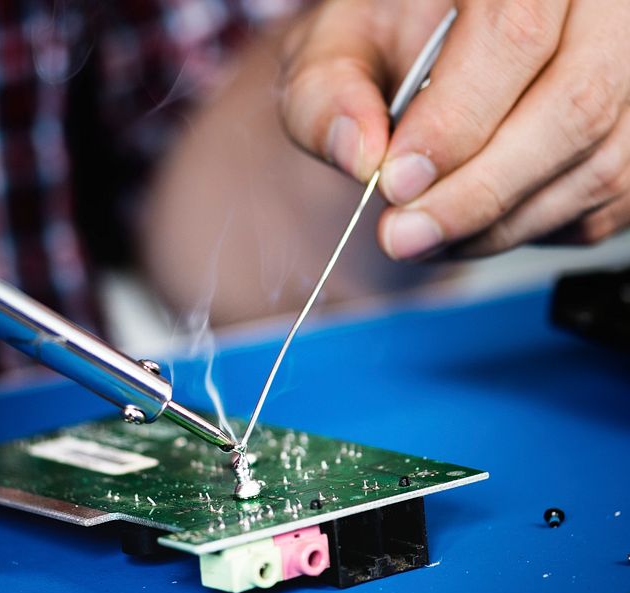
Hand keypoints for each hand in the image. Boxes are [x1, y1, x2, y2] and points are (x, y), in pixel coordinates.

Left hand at [280, 0, 629, 259]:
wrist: (419, 42)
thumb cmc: (383, 37)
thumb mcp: (334, 49)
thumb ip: (326, 94)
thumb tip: (359, 156)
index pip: (516, 33)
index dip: (457, 120)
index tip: (395, 181)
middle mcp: (599, 8)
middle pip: (575, 104)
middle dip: (478, 192)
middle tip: (402, 235)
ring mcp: (629, 69)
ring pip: (598, 163)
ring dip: (498, 224)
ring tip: (422, 237)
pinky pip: (604, 203)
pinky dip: (529, 232)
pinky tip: (467, 229)